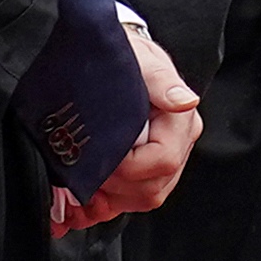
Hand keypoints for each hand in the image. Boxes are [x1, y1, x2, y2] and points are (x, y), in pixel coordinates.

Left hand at [57, 22, 202, 233]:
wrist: (115, 55)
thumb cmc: (127, 54)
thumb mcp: (140, 60)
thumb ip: (161, 80)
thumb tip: (184, 101)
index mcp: (180, 122)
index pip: (162, 161)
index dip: (128, 168)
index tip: (99, 159)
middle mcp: (177, 143)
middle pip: (153, 188)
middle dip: (115, 189)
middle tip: (82, 175)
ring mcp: (160, 158)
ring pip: (142, 198)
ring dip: (108, 201)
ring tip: (77, 192)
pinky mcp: (143, 168)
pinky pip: (129, 199)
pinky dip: (103, 206)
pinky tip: (79, 206)